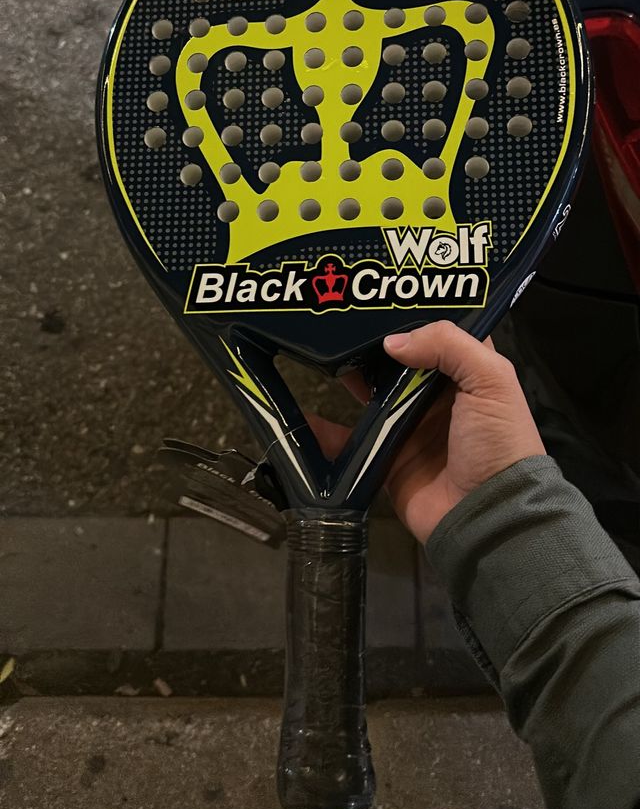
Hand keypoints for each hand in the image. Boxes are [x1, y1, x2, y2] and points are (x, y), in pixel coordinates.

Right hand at [312, 320, 545, 542]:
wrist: (487, 518)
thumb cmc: (498, 443)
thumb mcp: (490, 382)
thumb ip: (448, 345)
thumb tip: (391, 341)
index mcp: (469, 372)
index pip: (442, 330)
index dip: (417, 310)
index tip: (383, 290)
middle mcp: (438, 394)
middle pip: (400, 358)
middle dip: (373, 340)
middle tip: (340, 315)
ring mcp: (409, 425)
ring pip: (371, 392)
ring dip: (348, 374)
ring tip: (318, 348)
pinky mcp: (386, 457)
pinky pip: (348, 438)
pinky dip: (323, 429)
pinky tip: (300, 412)